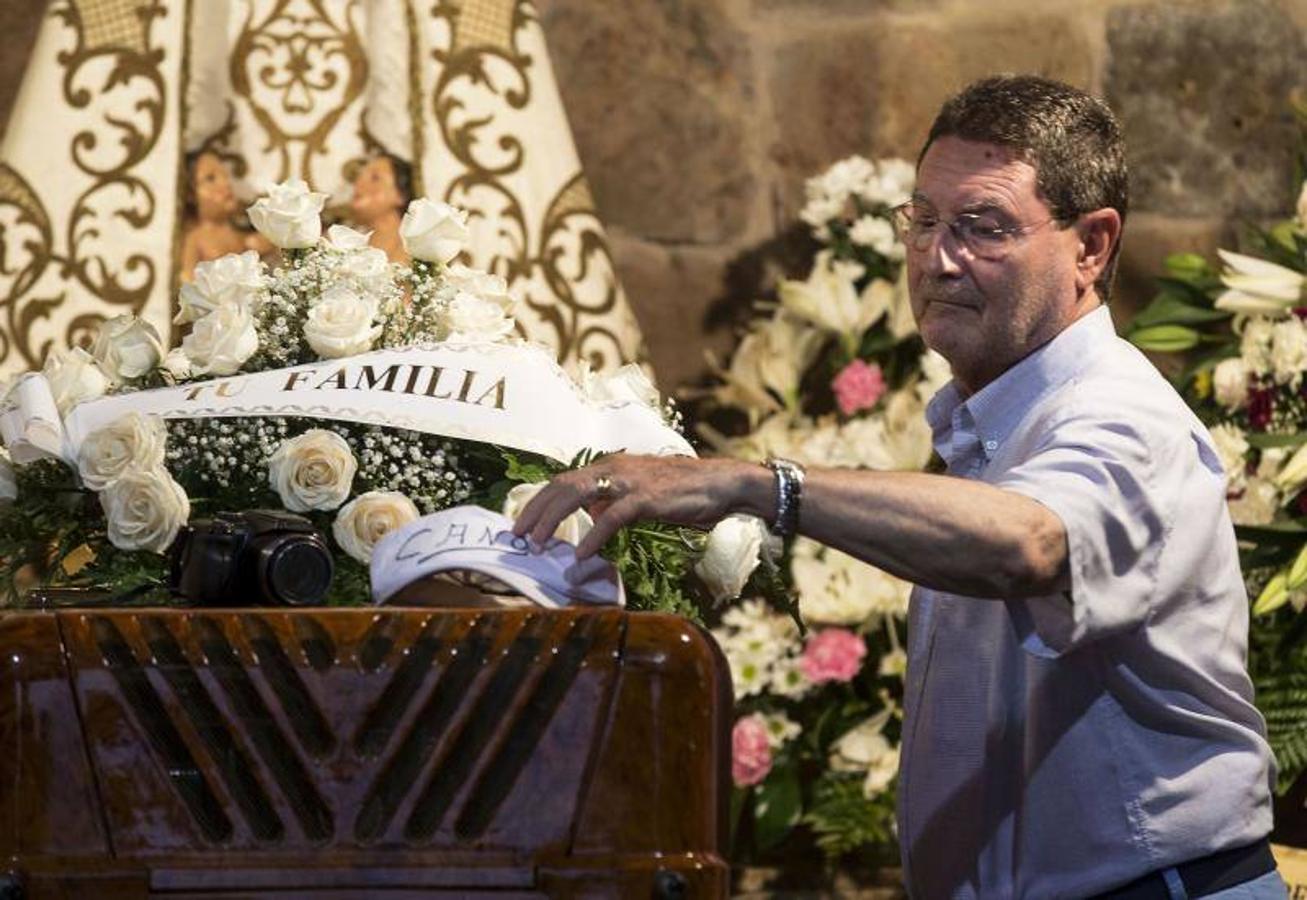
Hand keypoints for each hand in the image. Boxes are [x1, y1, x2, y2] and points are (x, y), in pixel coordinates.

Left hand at [510, 453, 767, 558]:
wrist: (719, 483)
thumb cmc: (681, 491)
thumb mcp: (639, 493)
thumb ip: (613, 500)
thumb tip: (591, 513)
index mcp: (609, 466)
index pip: (562, 481)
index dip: (537, 502)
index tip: (519, 525)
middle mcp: (613, 468)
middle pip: (561, 486)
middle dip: (535, 512)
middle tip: (517, 538)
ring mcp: (629, 481)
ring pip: (577, 495)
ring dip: (553, 522)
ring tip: (538, 545)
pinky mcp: (646, 498)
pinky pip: (612, 517)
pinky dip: (594, 537)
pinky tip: (582, 556)